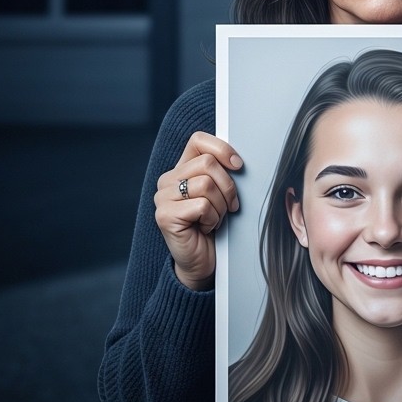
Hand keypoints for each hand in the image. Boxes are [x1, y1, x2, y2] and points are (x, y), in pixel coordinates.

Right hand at [153, 131, 242, 290]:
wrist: (203, 261)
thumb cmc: (214, 226)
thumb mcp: (221, 193)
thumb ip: (222, 172)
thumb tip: (239, 159)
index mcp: (181, 169)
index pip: (198, 140)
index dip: (222, 149)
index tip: (238, 166)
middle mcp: (167, 180)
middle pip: (208, 163)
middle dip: (228, 187)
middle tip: (229, 206)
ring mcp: (162, 198)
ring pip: (207, 184)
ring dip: (221, 206)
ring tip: (214, 218)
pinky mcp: (165, 215)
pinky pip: (203, 205)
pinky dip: (213, 219)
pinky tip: (206, 228)